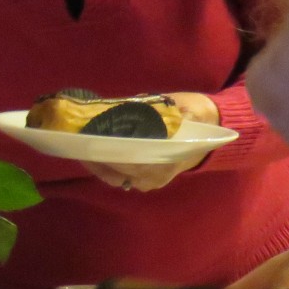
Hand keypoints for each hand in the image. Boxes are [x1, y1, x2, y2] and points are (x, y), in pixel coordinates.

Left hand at [79, 93, 217, 190]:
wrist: (212, 128)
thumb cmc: (193, 115)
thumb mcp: (176, 106)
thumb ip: (152, 111)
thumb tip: (121, 108)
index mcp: (166, 160)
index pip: (129, 160)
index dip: (106, 151)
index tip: (88, 141)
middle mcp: (156, 176)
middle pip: (116, 171)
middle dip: (95, 156)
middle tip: (76, 142)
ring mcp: (150, 181)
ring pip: (114, 177)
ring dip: (95, 163)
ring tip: (78, 146)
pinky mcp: (145, 180)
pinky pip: (119, 177)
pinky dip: (104, 166)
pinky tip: (91, 152)